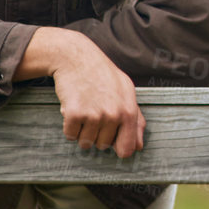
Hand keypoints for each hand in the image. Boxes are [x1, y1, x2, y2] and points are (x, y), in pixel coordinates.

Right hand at [20, 27, 144, 158]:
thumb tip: (139, 147)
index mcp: (129, 111)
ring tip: (85, 110)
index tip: (114, 145)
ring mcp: (93, 114)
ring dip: (82, 131)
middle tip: (95, 113)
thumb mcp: (127, 93)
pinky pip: (70, 135)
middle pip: (103, 146)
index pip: (127, 148)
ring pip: (85, 143)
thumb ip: (136, 120)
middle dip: (97, 134)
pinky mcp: (73, 113)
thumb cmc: (104, 76)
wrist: (77, 59)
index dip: (119, 149)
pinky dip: (69, 127)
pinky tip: (73, 109)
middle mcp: (113, 115)